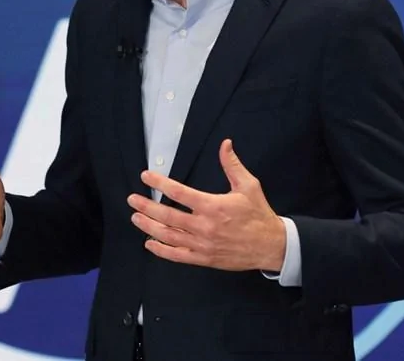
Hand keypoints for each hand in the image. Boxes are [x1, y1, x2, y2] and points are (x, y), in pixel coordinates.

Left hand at [127, 139, 285, 271]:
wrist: (271, 246)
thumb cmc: (259, 215)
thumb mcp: (248, 186)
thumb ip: (232, 165)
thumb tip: (225, 144)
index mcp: (213, 206)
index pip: (179, 193)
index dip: (160, 183)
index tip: (146, 176)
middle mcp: (204, 226)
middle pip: (167, 216)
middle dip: (146, 206)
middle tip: (132, 199)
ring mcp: (203, 244)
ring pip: (169, 236)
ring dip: (149, 226)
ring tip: (136, 217)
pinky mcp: (204, 258)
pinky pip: (178, 255)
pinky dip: (161, 251)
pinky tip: (150, 243)